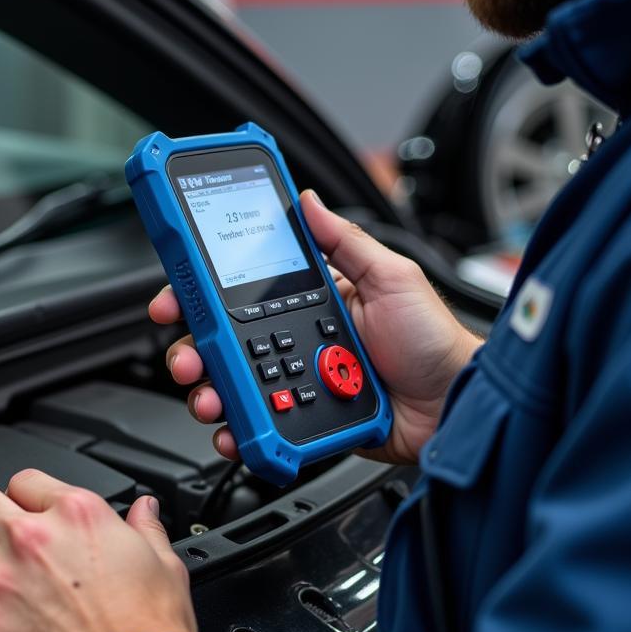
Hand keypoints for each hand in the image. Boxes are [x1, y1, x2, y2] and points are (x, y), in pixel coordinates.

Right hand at [149, 190, 481, 464]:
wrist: (453, 406)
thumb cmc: (432, 341)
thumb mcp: (391, 278)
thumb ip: (346, 242)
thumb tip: (308, 201)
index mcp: (311, 300)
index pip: (242, 291)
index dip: (202, 294)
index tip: (177, 297)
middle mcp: (296, 339)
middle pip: (226, 343)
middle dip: (193, 349)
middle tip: (187, 356)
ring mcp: (297, 381)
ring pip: (234, 386)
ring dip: (209, 392)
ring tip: (209, 398)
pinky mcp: (302, 420)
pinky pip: (260, 425)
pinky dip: (238, 430)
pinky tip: (232, 430)